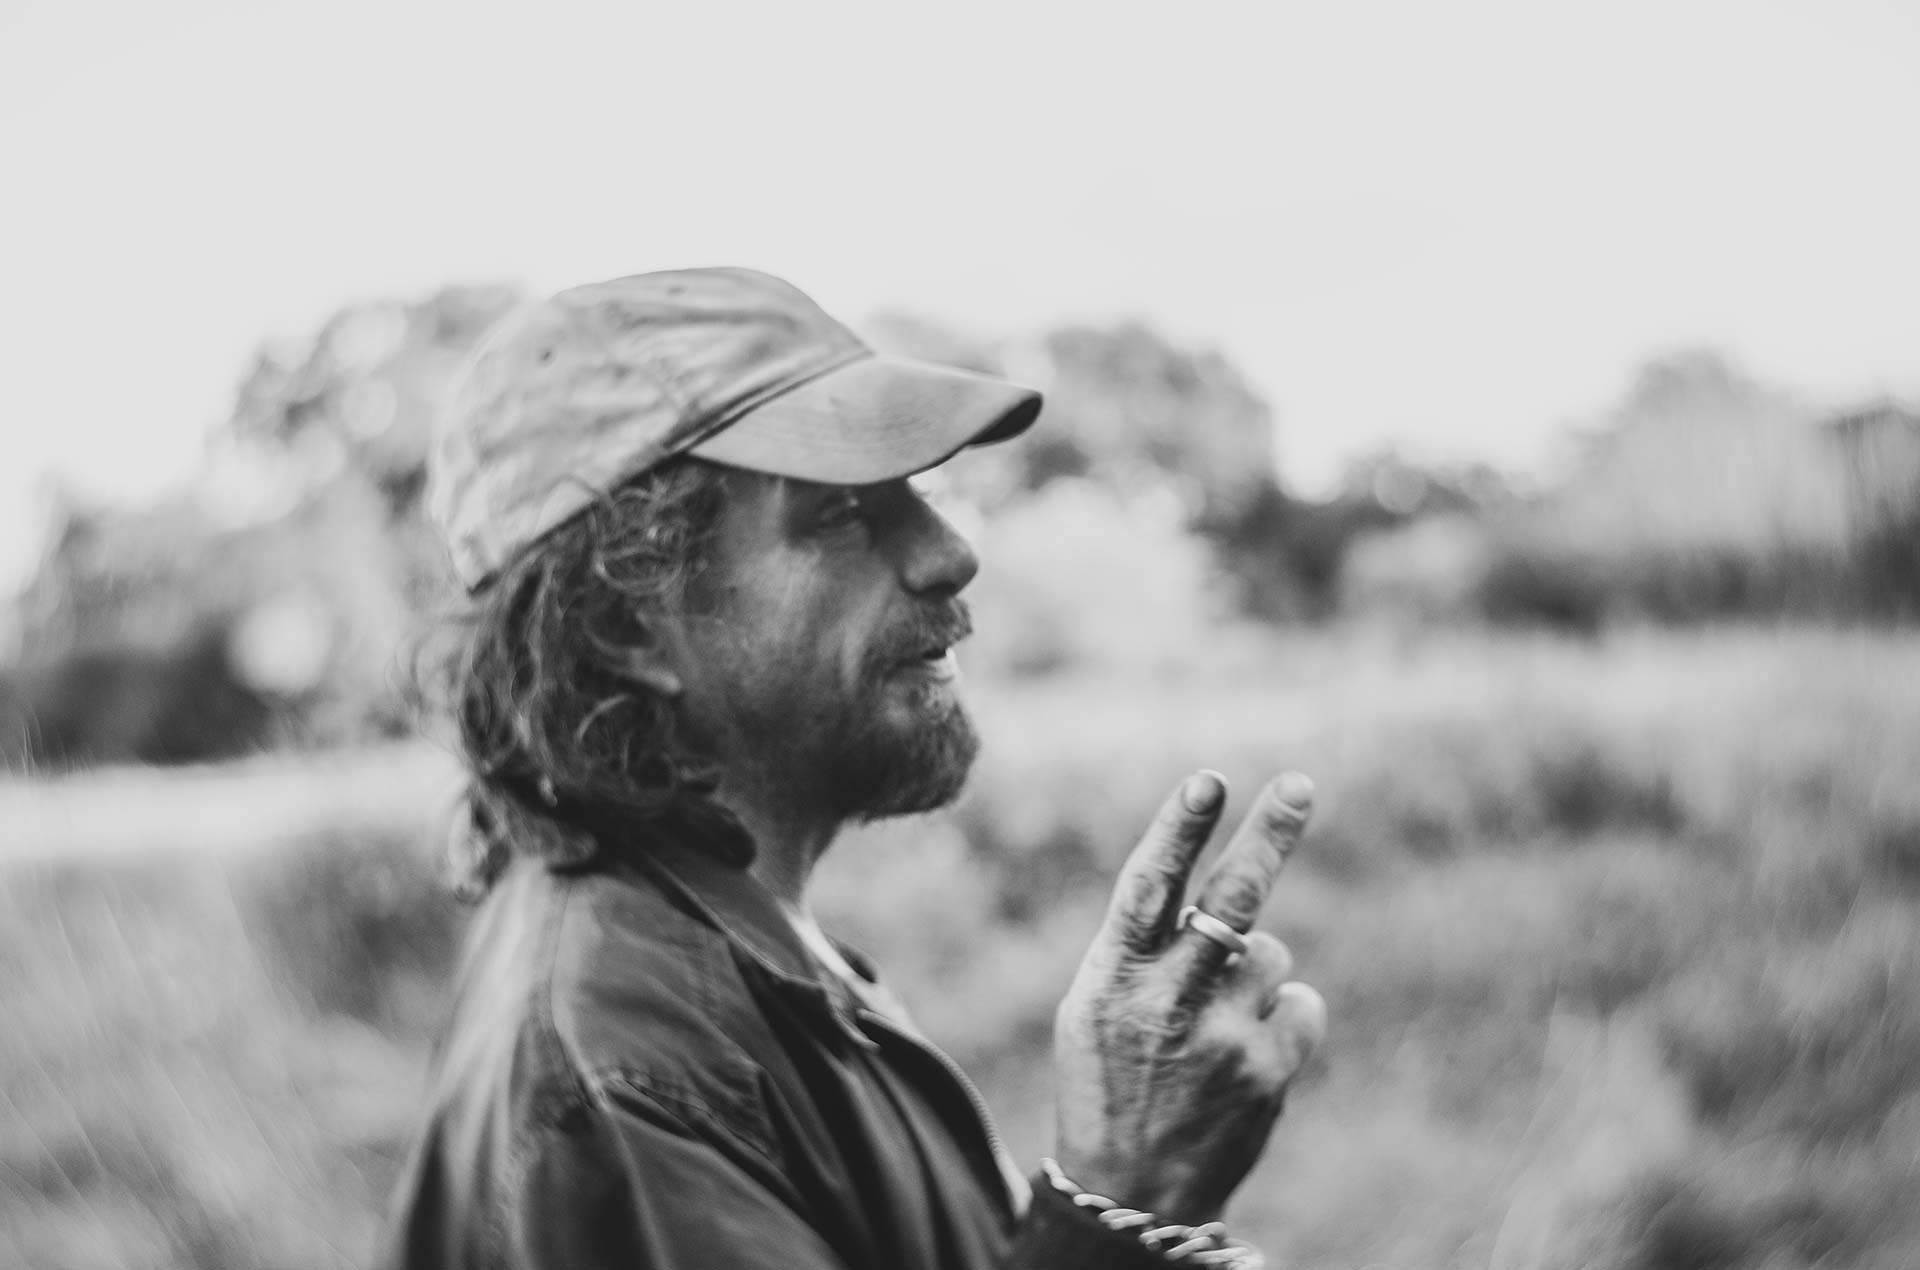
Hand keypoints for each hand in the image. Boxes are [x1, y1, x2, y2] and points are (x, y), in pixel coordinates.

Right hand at [1052, 769, 1327, 1223]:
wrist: (1131, 1192)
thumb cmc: (1108, 1076)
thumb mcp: (1095, 1004)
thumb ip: (1143, 945)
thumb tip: (1207, 880)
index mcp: (1111, 978)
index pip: (1148, 889)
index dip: (1179, 830)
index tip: (1208, 782)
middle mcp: (1166, 1003)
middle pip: (1231, 903)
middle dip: (1267, 837)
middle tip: (1300, 785)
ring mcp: (1222, 1040)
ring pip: (1269, 953)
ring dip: (1251, 971)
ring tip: (1211, 1022)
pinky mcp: (1268, 1073)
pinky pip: (1299, 1004)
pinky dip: (1280, 1016)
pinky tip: (1243, 1054)